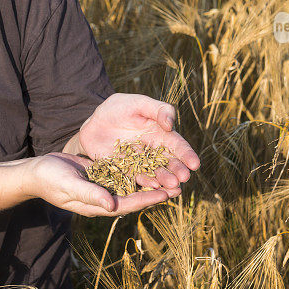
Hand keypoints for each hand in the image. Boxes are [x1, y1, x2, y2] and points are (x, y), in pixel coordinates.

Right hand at [25, 153, 177, 216]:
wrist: (36, 170)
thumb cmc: (50, 179)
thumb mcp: (69, 185)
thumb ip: (90, 194)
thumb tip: (111, 204)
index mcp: (98, 205)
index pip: (128, 204)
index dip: (147, 199)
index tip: (166, 194)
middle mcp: (104, 197)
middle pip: (135, 196)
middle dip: (155, 191)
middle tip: (179, 185)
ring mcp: (102, 186)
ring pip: (131, 184)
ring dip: (149, 180)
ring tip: (170, 174)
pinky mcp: (101, 174)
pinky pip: (122, 173)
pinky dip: (136, 169)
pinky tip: (149, 161)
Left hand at [76, 93, 200, 191]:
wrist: (93, 122)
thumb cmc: (118, 108)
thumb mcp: (138, 103)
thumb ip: (158, 109)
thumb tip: (171, 124)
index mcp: (161, 134)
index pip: (177, 145)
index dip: (187, 154)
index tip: (195, 163)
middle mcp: (153, 151)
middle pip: (169, 162)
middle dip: (178, 170)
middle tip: (184, 177)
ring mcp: (140, 163)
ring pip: (155, 172)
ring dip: (164, 179)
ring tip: (171, 185)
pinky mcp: (125, 171)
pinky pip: (136, 177)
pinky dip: (144, 182)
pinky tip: (151, 185)